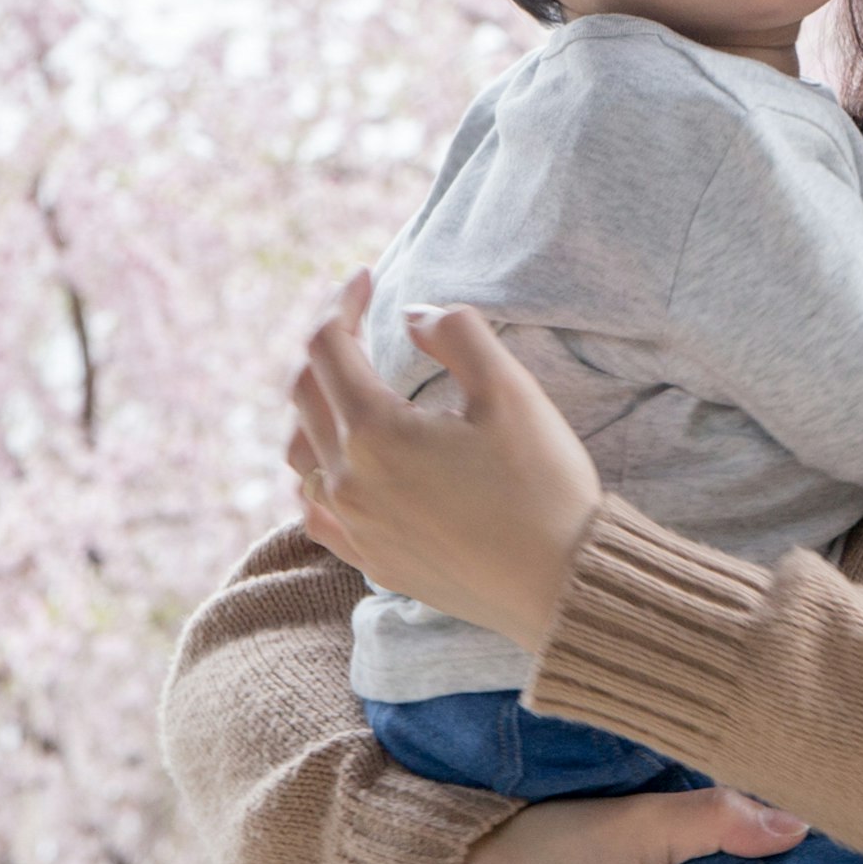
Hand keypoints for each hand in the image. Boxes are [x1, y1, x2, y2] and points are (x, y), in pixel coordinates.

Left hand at [286, 271, 603, 651]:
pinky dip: (318, 471)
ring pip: (300, 451)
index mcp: (375, 433)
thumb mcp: (512, 392)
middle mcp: (347, 481)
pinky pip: (315, 508)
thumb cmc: (544, 486)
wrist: (562, 585)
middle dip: (329, 345)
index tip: (369, 278)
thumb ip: (458, 334)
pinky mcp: (370, 559)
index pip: (328, 346)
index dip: (343, 302)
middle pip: (306, 393)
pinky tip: (342, 465)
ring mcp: (354, 527)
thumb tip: (414, 315)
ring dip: (317, 407)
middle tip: (362, 319)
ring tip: (350, 386)